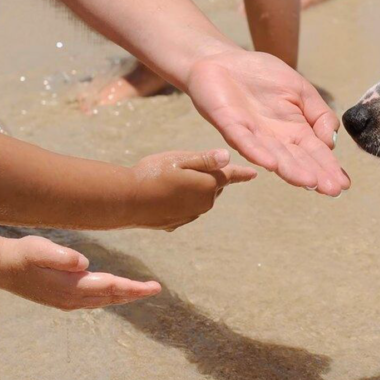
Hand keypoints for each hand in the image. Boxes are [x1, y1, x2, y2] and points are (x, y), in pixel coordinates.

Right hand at [0, 235, 160, 309]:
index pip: (112, 287)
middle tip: (156, 289)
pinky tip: (113, 293)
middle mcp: (73, 298)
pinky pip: (93, 300)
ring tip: (140, 291)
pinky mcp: (62, 299)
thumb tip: (83, 264)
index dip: (134, 287)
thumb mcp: (39, 250)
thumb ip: (61, 257)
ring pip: (103, 300)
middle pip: (112, 296)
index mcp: (72, 287)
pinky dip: (108, 297)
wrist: (1, 267)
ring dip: (123, 296)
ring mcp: (67, 301)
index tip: (154, 287)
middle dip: (135, 293)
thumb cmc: (23, 254)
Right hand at [130, 149, 256, 229]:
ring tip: (169, 179)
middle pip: (213, 185)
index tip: (254, 173)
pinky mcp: (177, 222)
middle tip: (183, 166)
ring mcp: (191, 215)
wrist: (126, 201)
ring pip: (199, 197)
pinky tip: (162, 195)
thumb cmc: (152, 174)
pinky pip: (186, 208)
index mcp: (209, 185)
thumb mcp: (179, 159)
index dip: (241, 173)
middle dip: (207, 176)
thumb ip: (205, 159)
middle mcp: (205, 203)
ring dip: (192, 188)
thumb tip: (228, 157)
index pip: (229, 175)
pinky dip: (180, 200)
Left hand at [187, 49, 349, 196]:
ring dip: (291, 170)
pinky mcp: (230, 124)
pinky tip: (271, 164)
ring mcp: (252, 134)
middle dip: (315, 174)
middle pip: (298, 159)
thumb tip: (331, 141)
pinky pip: (244, 140)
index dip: (330, 167)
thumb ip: (320, 114)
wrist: (224, 61)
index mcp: (295, 130)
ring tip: (310, 182)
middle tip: (333, 190)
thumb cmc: (262, 76)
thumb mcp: (301, 91)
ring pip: (274, 155)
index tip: (343, 184)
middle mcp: (275, 138)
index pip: (316, 153)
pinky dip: (257, 152)